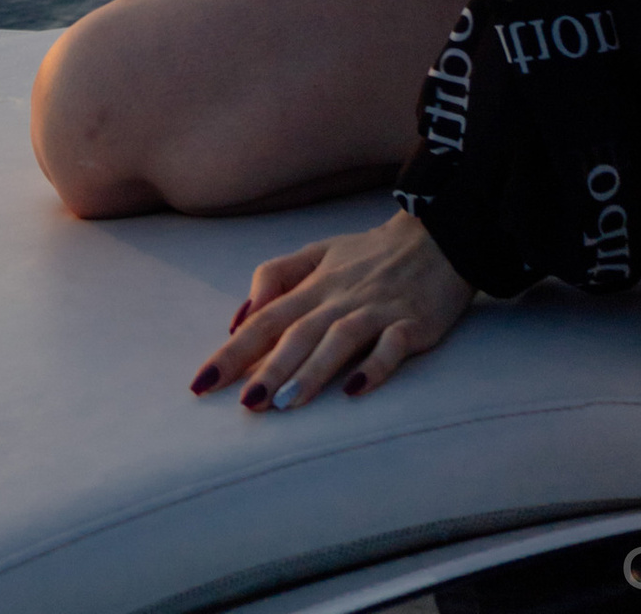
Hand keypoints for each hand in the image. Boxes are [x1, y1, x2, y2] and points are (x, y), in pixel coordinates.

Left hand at [189, 210, 471, 413]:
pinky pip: (391, 346)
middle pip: (298, 333)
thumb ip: (277, 277)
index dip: (234, 351)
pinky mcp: (411, 323)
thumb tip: (238, 317)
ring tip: (286, 404)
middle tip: (244, 405)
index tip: (202, 384)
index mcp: (314, 286)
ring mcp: (376, 310)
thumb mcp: (319, 252)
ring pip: (339, 340)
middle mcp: (339, 298)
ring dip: (313, 372)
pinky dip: (374, 368)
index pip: (264, 320)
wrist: (438, 236)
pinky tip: (356, 391)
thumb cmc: (370, 254)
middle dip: (269, 368)